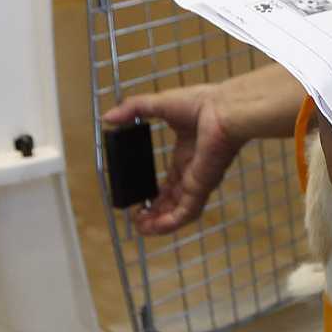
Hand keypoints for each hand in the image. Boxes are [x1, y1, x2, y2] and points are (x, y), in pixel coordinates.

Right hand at [103, 86, 243, 233]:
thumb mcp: (159, 104)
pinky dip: (169, 223)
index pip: (172, 182)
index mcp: (187, 155)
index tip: (140, 197)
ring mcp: (198, 182)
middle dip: (155, 213)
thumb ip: (133, 109)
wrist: (223, 110)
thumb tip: (108, 117)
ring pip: (179, 212)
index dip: (156, 193)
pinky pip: (185, 213)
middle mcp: (194, 172)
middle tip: (137, 218)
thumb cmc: (201, 104)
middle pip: (173, 201)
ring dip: (160, 222)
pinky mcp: (200, 188)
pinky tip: (151, 228)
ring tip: (140, 227)